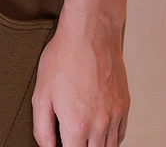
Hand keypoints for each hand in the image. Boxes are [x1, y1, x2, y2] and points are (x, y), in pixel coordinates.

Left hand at [32, 0, 130, 146]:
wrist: (91, 30)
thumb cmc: (64, 57)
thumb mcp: (41, 95)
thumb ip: (42, 130)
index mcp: (77, 125)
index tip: (61, 144)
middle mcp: (100, 124)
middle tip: (70, 139)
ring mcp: (115, 113)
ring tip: (83, 139)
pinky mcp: (124, 102)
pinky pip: (121, 134)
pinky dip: (111, 140)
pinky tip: (99, 135)